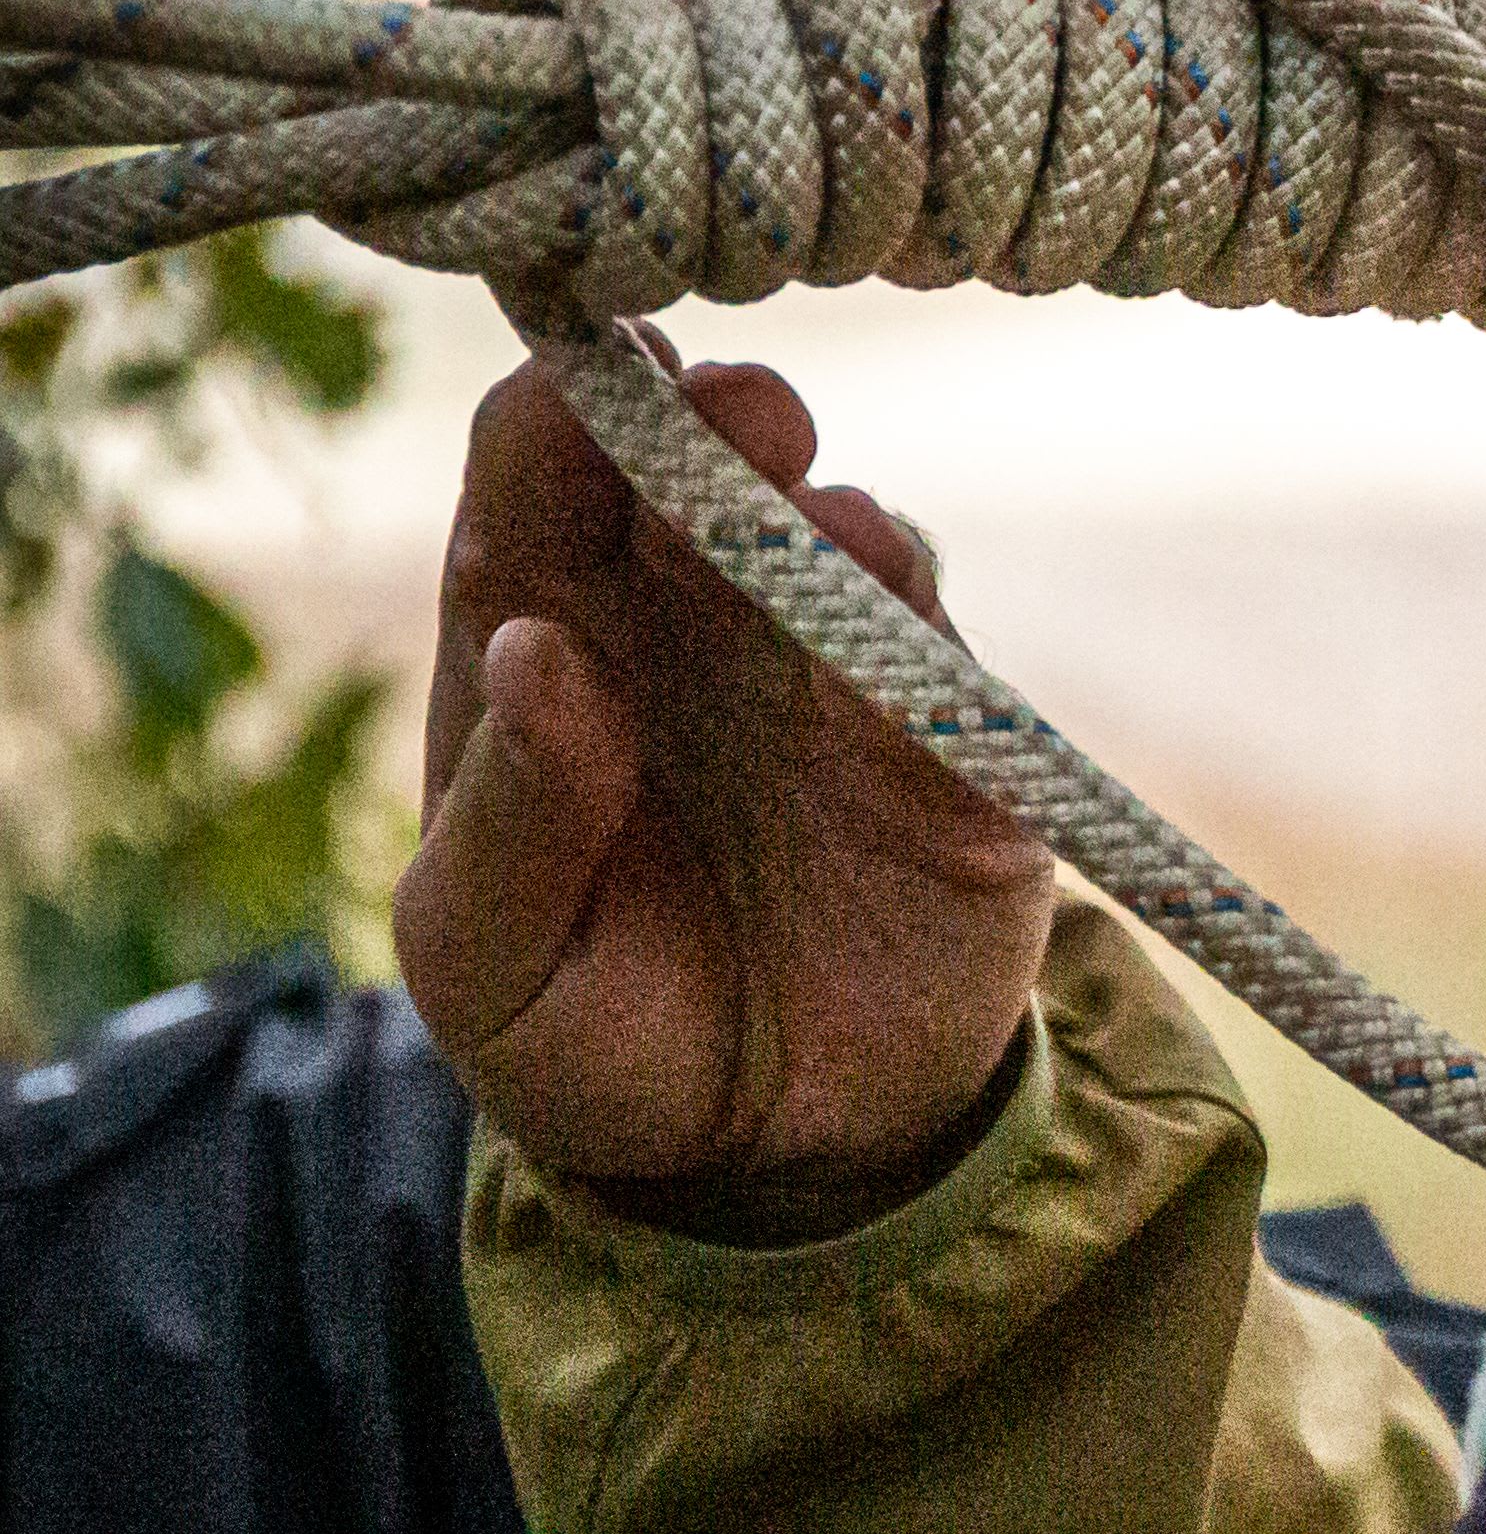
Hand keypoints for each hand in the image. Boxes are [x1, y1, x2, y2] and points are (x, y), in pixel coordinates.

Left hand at [395, 343, 1054, 1218]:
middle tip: (712, 393)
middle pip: (686, 474)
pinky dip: (904, 596)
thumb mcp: (493, 967)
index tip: (573, 375)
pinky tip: (868, 568)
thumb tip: (536, 649)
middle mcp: (687, 630)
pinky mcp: (945, 738)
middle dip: (697, 411)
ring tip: (781, 473)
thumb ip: (508, 822)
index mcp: (547, 657)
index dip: (549, 418)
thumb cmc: (597, 1039)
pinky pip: (932, 642)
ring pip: (820, 529)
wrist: (784, 1159)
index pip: (531, 493)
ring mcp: (823, 671)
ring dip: (798, 487)